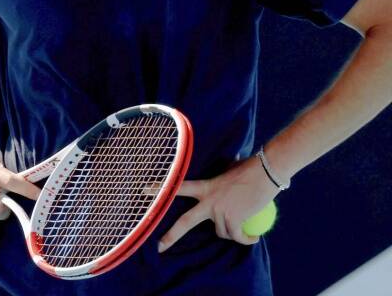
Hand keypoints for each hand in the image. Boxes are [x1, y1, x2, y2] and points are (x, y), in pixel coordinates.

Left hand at [157, 156, 278, 251]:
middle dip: (172, 236)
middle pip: (185, 222)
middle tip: (160, 247)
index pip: (178, 187)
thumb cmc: (251, 168)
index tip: (144, 190)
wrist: (266, 171)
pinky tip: (253, 237)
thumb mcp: (229, 172)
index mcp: (205, 187)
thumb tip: (229, 164)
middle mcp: (209, 201)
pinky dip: (246, 239)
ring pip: (222, 233)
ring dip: (232, 233)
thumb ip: (222, 180)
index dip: (161, 189)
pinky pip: (238, 237)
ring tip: (243, 224)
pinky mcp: (234, 219)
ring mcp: (220, 211)